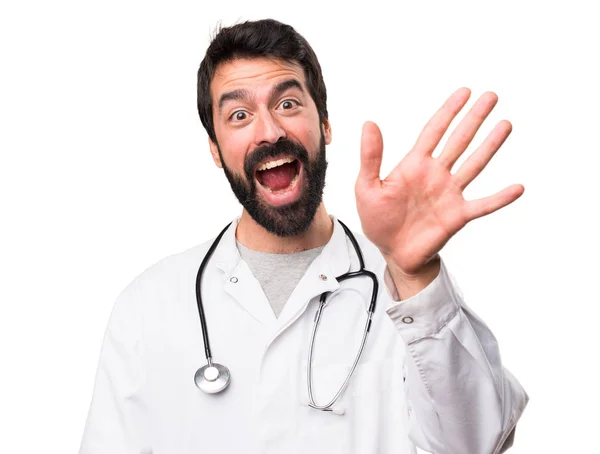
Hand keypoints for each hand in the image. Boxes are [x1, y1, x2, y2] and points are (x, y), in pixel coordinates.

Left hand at [356, 88, 523, 276]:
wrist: (393, 252)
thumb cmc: (379, 220)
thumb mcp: (367, 187)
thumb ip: (371, 157)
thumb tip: (369, 123)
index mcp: (414, 165)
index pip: (434, 131)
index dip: (449, 111)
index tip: (464, 92)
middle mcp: (436, 175)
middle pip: (459, 140)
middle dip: (474, 118)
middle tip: (491, 96)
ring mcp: (449, 193)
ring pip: (474, 164)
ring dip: (490, 145)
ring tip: (505, 125)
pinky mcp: (458, 215)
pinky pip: (483, 205)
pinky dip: (500, 198)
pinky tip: (517, 187)